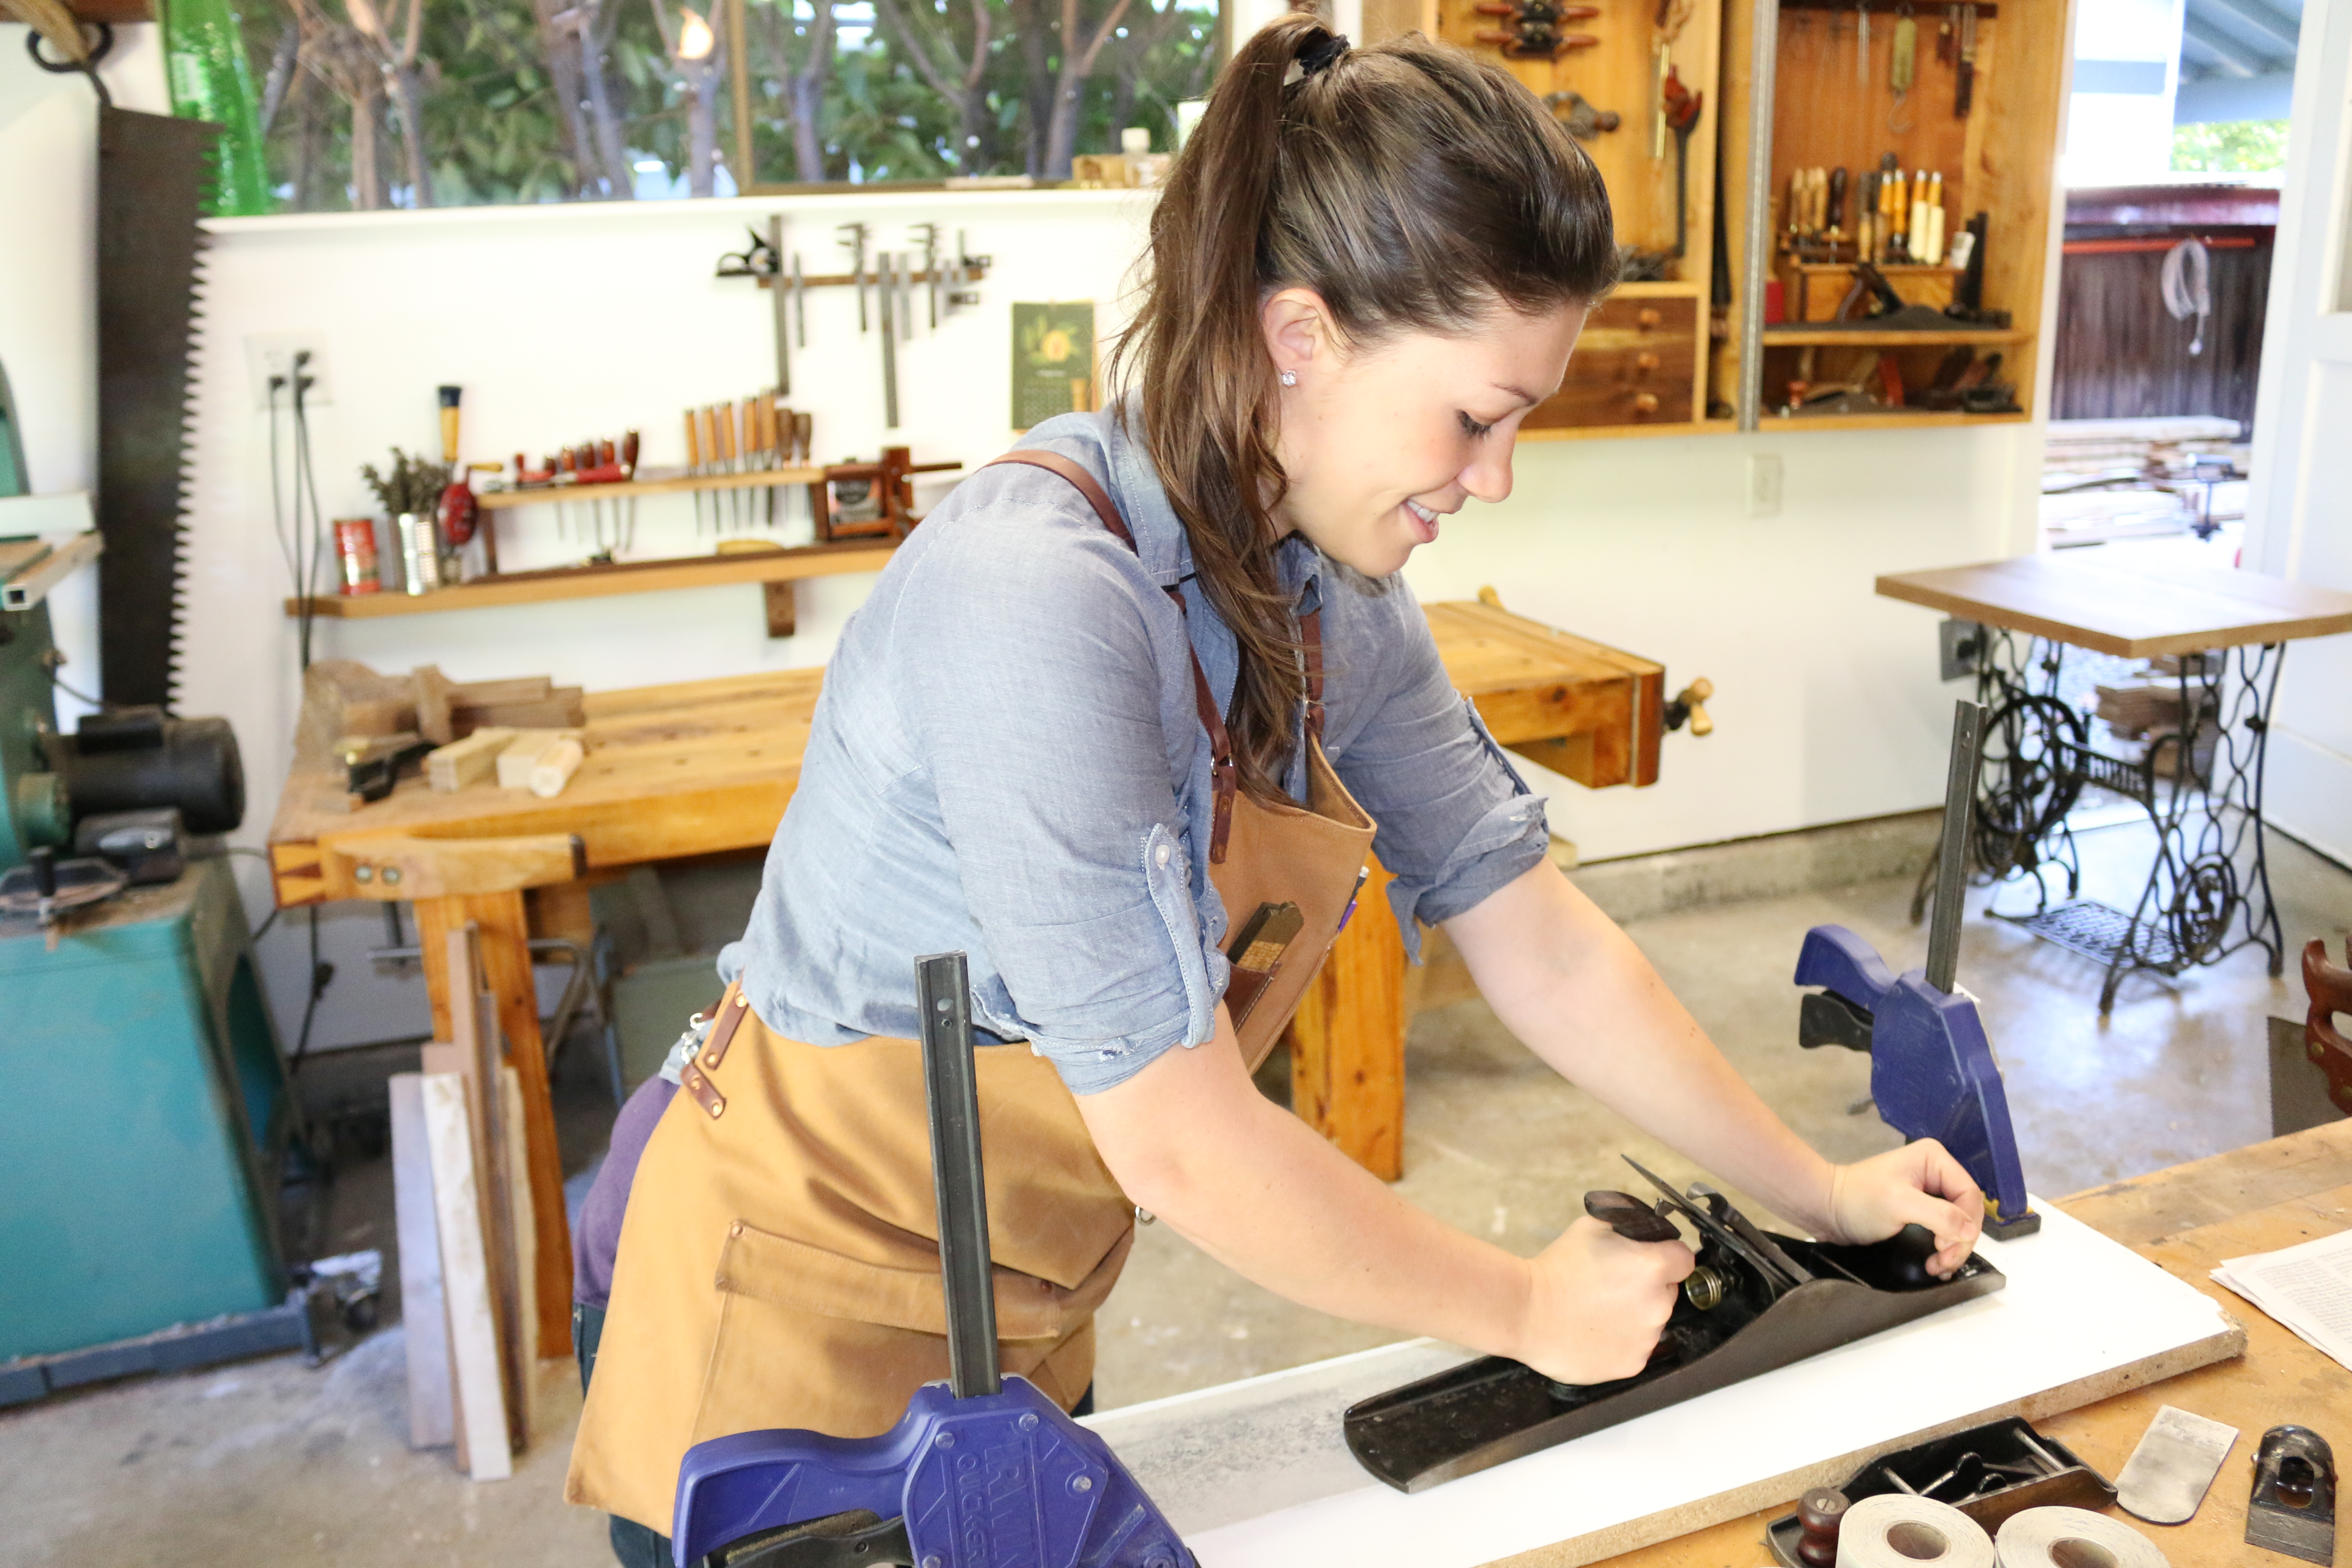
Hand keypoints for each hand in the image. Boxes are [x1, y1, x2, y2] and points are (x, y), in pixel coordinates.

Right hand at [1512, 1216, 1693, 1384]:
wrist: (1526, 1312)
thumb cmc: (1556, 1269)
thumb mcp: (1592, 1228)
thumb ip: (1629, 1229)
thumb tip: (1647, 1234)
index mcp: (1652, 1267)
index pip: (1684, 1259)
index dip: (1667, 1257)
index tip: (1649, 1261)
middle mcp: (1658, 1305)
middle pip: (1667, 1291)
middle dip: (1647, 1287)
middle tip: (1612, 1286)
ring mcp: (1647, 1338)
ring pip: (1652, 1321)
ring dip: (1635, 1315)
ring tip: (1599, 1310)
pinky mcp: (1633, 1364)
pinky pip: (1637, 1347)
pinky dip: (1622, 1341)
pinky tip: (1596, 1331)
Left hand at [1822, 1141, 1983, 1276]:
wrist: (1827, 1210)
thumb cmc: (1858, 1200)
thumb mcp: (1899, 1204)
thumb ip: (1939, 1215)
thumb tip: (1970, 1231)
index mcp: (1934, 1158)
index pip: (1970, 1193)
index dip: (1965, 1223)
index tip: (1945, 1246)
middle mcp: (1936, 1171)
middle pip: (1967, 1211)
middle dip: (1959, 1240)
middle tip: (1942, 1263)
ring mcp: (1929, 1191)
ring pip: (1958, 1223)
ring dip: (1953, 1248)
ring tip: (1937, 1267)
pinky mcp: (1921, 1209)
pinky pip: (1945, 1229)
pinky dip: (1944, 1247)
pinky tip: (1937, 1262)